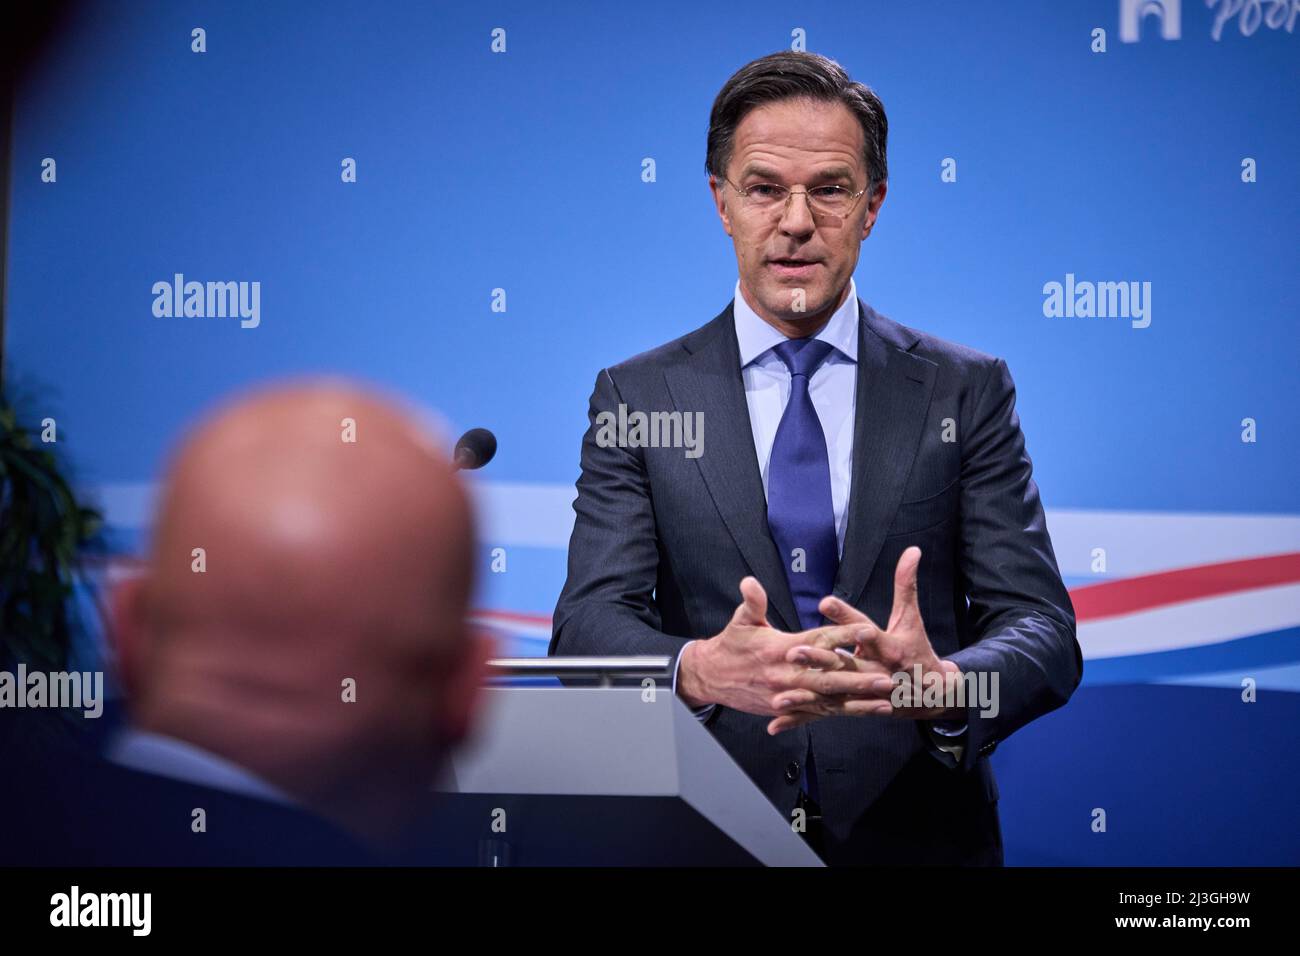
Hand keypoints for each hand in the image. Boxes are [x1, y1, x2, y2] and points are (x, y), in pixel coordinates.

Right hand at [676, 576, 886, 718]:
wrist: (712, 678)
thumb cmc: (730, 646)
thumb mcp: (740, 621)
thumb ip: (751, 602)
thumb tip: (750, 582)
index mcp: (781, 649)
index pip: (817, 641)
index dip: (842, 635)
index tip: (867, 630)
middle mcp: (788, 675)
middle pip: (829, 677)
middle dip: (859, 679)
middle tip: (887, 678)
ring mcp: (790, 695)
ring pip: (830, 700)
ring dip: (859, 702)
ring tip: (886, 702)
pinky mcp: (790, 707)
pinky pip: (822, 712)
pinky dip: (845, 712)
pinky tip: (867, 711)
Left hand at [767, 546, 964, 732]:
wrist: (932, 695)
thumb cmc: (917, 650)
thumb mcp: (911, 617)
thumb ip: (906, 584)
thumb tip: (912, 550)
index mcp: (888, 649)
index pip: (864, 630)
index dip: (847, 617)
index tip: (826, 602)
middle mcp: (874, 673)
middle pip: (844, 665)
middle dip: (820, 660)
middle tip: (795, 652)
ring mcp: (862, 694)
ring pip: (831, 694)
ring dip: (805, 695)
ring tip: (780, 694)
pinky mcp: (852, 707)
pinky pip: (823, 712)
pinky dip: (801, 717)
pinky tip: (775, 720)